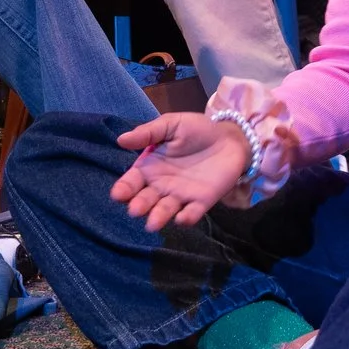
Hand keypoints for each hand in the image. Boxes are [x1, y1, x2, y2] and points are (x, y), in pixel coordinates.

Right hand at [112, 113, 254, 230]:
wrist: (229, 137)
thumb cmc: (196, 131)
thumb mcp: (171, 125)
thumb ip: (148, 133)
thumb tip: (121, 140)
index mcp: (150, 168)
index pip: (132, 182)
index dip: (124, 189)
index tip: (118, 194)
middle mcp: (161, 185)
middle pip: (146, 199)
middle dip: (139, 205)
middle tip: (135, 209)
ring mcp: (181, 195)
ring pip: (166, 210)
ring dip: (158, 217)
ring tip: (152, 224)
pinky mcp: (201, 202)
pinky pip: (192, 213)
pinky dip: (187, 218)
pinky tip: (182, 218)